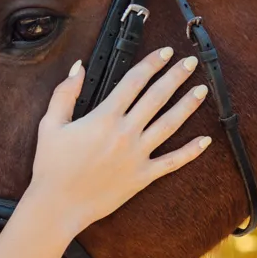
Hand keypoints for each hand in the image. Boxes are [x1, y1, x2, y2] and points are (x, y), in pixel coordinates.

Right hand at [26, 46, 211, 236]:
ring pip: (169, 124)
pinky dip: (190, 152)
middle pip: (157, 97)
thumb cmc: (52, 166)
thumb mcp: (51, 124)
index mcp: (104, 117)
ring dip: (187, 105)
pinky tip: (205, 141)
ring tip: (202, 90)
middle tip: (191, 63)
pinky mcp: (142, 176)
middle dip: (176, 76)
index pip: (134, 81)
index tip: (164, 53)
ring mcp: (137, 155)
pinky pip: (172, 162)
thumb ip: (65, 93)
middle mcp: (125, 133)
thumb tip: (79, 68)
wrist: (58, 205)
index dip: (152, 63)